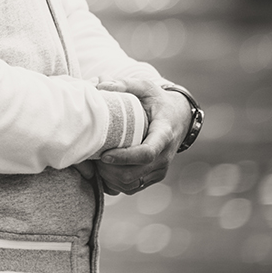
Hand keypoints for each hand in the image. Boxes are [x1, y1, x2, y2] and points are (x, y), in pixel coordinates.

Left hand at [96, 75, 192, 195]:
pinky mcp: (153, 178)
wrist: (179, 119)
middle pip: (134, 173)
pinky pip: (130, 188)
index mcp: (164, 134)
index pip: (146, 153)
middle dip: (109, 169)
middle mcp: (164, 157)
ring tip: (96, 160)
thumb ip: (124, 84)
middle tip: (92, 155)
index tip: (104, 155)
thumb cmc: (157, 101)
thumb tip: (100, 84)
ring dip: (109, 177)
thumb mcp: (145, 87)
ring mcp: (159, 170)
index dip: (124, 157)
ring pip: (130, 184)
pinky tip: (104, 168)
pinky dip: (114, 183)